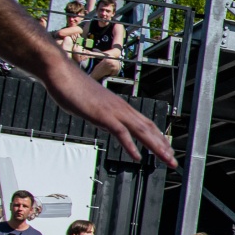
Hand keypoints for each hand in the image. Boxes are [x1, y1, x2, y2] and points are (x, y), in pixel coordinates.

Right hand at [38, 55, 174, 163]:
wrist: (61, 73)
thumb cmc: (74, 89)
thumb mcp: (94, 107)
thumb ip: (104, 116)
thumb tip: (108, 125)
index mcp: (121, 107)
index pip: (146, 124)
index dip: (158, 138)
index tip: (167, 150)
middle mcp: (122, 108)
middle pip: (149, 129)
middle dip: (163, 146)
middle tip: (173, 161)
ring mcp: (113, 111)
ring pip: (141, 130)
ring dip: (155, 147)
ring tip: (166, 159)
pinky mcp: (102, 115)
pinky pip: (120, 132)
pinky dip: (130, 145)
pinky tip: (137, 157)